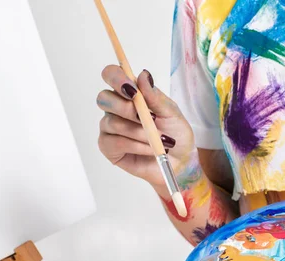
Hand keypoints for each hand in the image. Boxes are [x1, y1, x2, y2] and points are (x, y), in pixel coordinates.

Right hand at [97, 66, 194, 185]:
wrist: (180, 161)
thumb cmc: (175, 133)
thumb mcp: (171, 113)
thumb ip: (155, 96)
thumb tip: (144, 75)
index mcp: (130, 94)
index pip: (111, 75)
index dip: (116, 78)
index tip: (132, 89)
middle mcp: (115, 108)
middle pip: (104, 98)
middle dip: (127, 108)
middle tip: (150, 118)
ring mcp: (109, 128)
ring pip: (113, 123)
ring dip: (140, 132)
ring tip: (160, 140)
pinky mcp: (109, 147)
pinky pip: (116, 142)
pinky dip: (136, 146)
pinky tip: (151, 149)